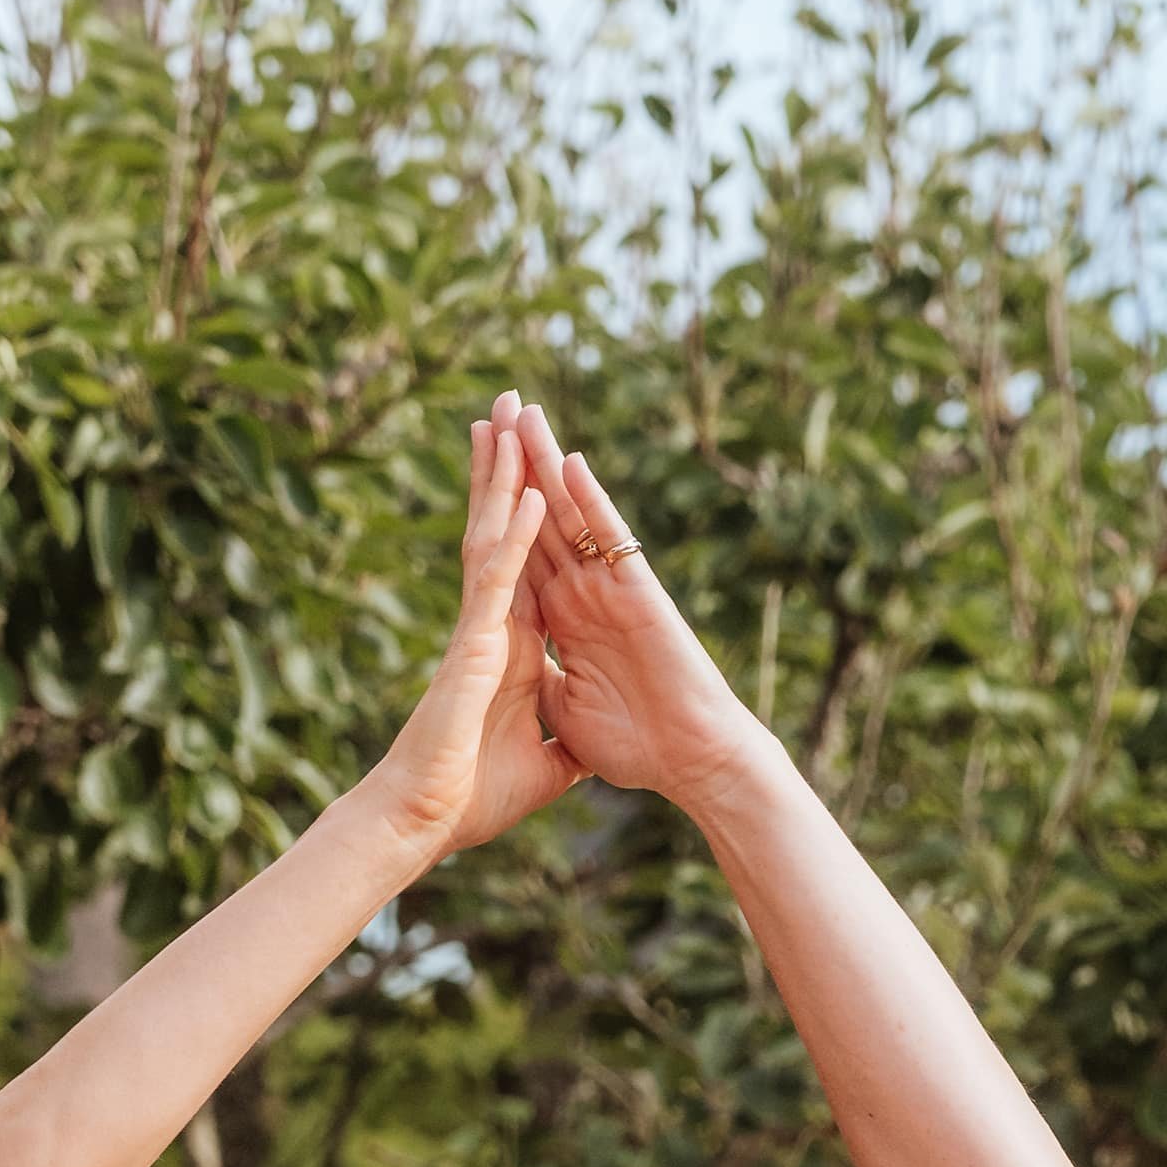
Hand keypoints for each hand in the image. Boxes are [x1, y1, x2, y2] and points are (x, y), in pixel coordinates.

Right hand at [350, 402, 581, 861]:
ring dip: (502, 476)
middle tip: (508, 406)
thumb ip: (565, 745)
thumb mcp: (545, 766)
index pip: (527, 563)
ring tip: (506, 417)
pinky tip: (529, 494)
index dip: (529, 511)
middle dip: (505, 467)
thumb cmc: (470, 798)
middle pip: (500, 529)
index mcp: (510, 646)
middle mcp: (492, 624)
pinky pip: (499, 580)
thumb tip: (589, 750)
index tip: (535, 461)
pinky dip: (515, 537)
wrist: (427, 823)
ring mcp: (479, 629)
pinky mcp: (474, 646)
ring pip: (491, 537)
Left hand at [500, 412, 767, 807]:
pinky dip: (590, 501)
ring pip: (569, 512)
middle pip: (541, 514)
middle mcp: (583, 593)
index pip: (522, 552)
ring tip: (522, 410)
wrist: (692, 761)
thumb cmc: (639, 744)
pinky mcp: (637, 594)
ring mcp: (609, 589)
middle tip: (496, 406)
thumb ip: (544, 681)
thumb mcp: (567, 710)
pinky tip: (568, 461)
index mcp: (563, 619)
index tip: (474, 469)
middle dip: (517, 463)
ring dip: (545, 462)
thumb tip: (517, 676)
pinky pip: (609, 539)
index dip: (497, 510)